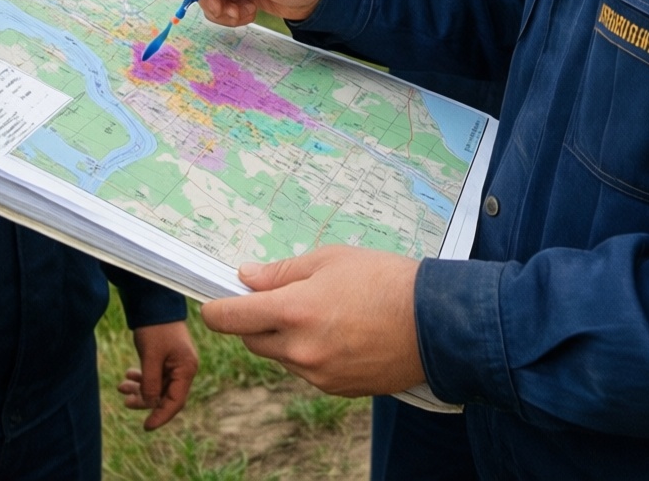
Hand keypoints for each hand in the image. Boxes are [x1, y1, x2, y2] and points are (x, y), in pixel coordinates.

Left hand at [117, 320, 199, 429]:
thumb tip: (150, 405)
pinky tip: (127, 375)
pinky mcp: (166, 357)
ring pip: (157, 386)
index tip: (146, 426)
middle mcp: (184, 368)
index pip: (176, 401)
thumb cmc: (155, 328)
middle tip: (126, 402)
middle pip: (166, 395)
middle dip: (146, 400)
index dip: (160, 416)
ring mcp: (175, 363)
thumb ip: (151, 383)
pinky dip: (141, 378)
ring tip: (122, 387)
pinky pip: (154, 375)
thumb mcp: (151, 357)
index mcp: (186, 368)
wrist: (153, 302)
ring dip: (140, 389)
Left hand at [201, 247, 423, 397]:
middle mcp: (300, 350)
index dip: (216, 309)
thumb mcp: (330, 259)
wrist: (434, 323)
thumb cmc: (383, 279)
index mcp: (293, 311)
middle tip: (279, 297)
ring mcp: (318, 375)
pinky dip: (310, 353)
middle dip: (255, 320)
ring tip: (321, 312)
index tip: (214, 301)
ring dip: (285, 338)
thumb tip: (246, 278)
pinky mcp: (336, 389)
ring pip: (280, 357)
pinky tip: (338, 332)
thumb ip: (282, 272)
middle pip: (252, 340)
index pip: (231, 318)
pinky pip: (307, 371)